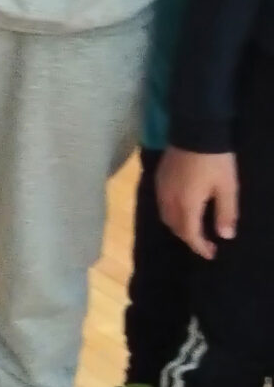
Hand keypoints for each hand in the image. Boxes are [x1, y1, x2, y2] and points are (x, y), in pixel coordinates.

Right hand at [159, 146, 239, 261]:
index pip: (190, 234)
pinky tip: (181, 208)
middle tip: (204, 242)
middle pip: (175, 227)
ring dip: (178, 226)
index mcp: (187, 205)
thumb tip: (225, 236)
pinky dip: (171, 213)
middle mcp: (169, 201)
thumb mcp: (227, 188)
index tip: (211, 254)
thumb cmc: (215, 162)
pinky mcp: (159, 178)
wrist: (195, 132)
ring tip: (192, 227)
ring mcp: (161, 189)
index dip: (200, 246)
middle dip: (189, 238)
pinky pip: (162, 204)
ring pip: (165, 216)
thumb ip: (226, 213)